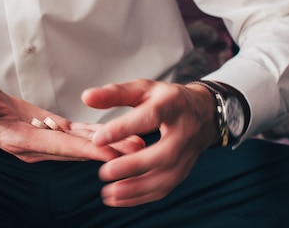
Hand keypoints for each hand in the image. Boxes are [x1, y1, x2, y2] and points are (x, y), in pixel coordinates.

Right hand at [0, 79, 144, 162]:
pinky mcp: (49, 132)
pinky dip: (96, 137)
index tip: (109, 152)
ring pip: (80, 145)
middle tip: (138, 150)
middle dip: (107, 150)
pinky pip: (76, 136)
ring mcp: (43, 142)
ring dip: (108, 145)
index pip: (56, 145)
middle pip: (76, 150)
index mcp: (19, 140)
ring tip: (138, 144)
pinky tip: (117, 135)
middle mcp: (35, 147)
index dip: (83, 149)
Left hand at [81, 79, 219, 206]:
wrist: (202, 113)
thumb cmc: (165, 99)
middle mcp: (184, 131)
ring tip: (108, 192)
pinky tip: (119, 198)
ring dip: (137, 188)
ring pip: (166, 176)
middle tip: (105, 172)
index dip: (123, 128)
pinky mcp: (184, 171)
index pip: (150, 116)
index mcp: (172, 104)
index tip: (97, 140)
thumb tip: (86, 97)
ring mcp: (187, 154)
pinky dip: (142, 196)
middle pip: (164, 153)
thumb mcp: (142, 89)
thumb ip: (114, 93)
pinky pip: (164, 188)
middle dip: (134, 165)